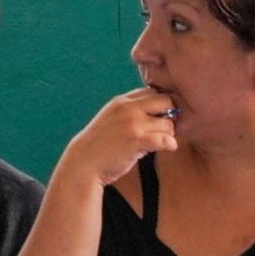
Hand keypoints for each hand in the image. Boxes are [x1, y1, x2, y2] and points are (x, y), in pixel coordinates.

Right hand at [58, 87, 177, 188]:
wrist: (83, 163)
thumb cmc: (99, 145)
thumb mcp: (110, 118)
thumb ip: (129, 111)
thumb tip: (158, 110)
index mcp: (120, 101)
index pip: (152, 92)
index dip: (160, 104)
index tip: (158, 117)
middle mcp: (127, 108)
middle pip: (165, 101)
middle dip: (169, 115)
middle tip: (163, 129)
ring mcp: (132, 124)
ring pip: (168, 123)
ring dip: (169, 134)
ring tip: (158, 142)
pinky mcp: (137, 141)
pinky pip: (167, 139)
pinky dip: (171, 144)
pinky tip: (166, 148)